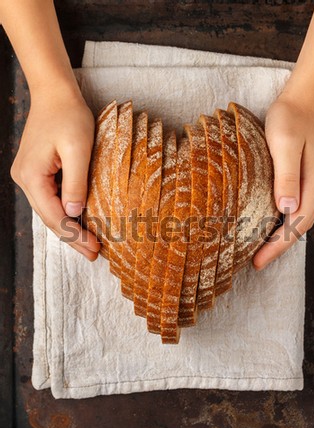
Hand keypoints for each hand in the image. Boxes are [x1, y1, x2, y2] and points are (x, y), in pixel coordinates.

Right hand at [11, 86, 99, 260]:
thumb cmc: (68, 116)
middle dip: (73, 238)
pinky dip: (66, 213)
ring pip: (50, 211)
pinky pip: (51, 199)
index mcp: (32, 177)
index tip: (96, 249)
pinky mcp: (37, 172)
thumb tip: (74, 213)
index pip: (56, 217)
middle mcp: (25, 180)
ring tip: (90, 243)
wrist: (55, 94)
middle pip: (50, 218)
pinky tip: (80, 221)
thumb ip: (76, 182)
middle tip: (94, 254)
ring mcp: (29, 177)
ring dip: (70, 228)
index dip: (76, 236)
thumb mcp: (77, 149)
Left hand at [253, 92, 313, 269]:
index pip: (297, 224)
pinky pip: (301, 205)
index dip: (278, 245)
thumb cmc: (291, 117)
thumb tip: (286, 209)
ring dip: (284, 235)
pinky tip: (274, 222)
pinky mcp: (313, 175)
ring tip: (262, 249)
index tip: (259, 261)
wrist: (307, 97)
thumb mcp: (284, 143)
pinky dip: (287, 220)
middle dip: (279, 246)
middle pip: (302, 225)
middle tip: (257, 262)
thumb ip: (286, 176)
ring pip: (302, 217)